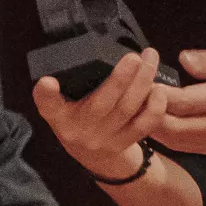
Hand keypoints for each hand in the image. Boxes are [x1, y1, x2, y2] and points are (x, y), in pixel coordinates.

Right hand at [29, 48, 168, 179]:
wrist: (95, 158)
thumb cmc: (79, 120)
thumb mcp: (65, 105)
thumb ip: (70, 83)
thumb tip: (93, 47)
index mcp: (58, 115)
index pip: (47, 104)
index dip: (45, 94)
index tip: (47, 82)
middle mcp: (77, 130)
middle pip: (101, 103)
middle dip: (121, 78)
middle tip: (135, 56)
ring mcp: (102, 140)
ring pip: (126, 110)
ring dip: (143, 83)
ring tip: (151, 60)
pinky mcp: (123, 145)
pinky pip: (143, 125)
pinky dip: (155, 107)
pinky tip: (159, 89)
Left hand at [147, 50, 205, 163]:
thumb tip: (182, 58)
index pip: (178, 101)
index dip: (154, 90)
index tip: (141, 73)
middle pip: (166, 126)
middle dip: (145, 110)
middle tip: (134, 89)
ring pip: (169, 139)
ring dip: (150, 123)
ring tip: (140, 102)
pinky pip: (179, 145)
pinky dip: (162, 132)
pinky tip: (155, 117)